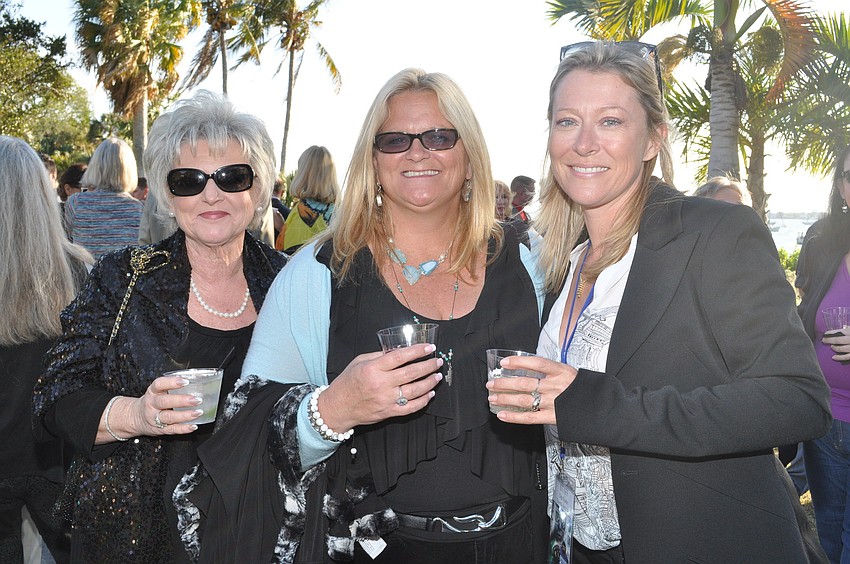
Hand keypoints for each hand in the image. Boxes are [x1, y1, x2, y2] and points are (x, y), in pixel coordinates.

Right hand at [116, 375, 204, 438]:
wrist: (136, 417)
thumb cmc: (152, 402)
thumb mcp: (157, 391)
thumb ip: (171, 386)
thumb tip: (195, 380)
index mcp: (152, 392)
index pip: (159, 385)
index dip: (172, 382)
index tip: (185, 381)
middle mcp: (152, 405)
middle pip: (165, 402)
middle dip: (182, 400)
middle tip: (197, 399)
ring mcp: (155, 418)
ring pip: (169, 417)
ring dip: (185, 415)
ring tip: (198, 412)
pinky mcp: (160, 429)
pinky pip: (172, 429)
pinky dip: (184, 429)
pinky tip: (193, 426)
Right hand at [318, 343, 443, 430]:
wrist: (338, 408)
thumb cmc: (347, 383)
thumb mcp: (359, 362)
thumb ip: (378, 356)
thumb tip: (398, 350)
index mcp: (373, 369)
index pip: (400, 357)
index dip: (417, 351)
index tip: (428, 347)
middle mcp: (381, 384)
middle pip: (411, 373)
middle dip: (428, 366)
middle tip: (437, 361)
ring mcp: (386, 400)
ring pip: (414, 391)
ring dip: (429, 382)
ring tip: (437, 376)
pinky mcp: (389, 412)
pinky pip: (411, 408)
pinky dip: (423, 401)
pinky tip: (429, 394)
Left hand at [486, 354, 577, 424]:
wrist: (599, 406)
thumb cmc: (581, 388)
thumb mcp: (569, 372)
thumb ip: (550, 370)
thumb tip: (528, 366)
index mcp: (561, 371)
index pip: (536, 363)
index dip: (518, 362)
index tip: (504, 363)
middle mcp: (556, 386)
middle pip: (524, 383)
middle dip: (504, 383)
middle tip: (491, 384)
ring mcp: (554, 402)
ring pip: (524, 400)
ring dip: (505, 399)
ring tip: (492, 398)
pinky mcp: (553, 417)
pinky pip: (529, 418)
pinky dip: (514, 417)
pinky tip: (502, 415)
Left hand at [823, 331, 849, 362]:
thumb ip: (849, 330)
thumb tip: (845, 328)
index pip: (839, 332)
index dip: (831, 333)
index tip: (825, 334)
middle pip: (837, 340)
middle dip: (829, 340)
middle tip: (824, 340)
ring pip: (841, 348)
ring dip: (834, 348)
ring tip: (831, 347)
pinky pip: (846, 357)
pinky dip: (839, 357)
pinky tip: (833, 357)